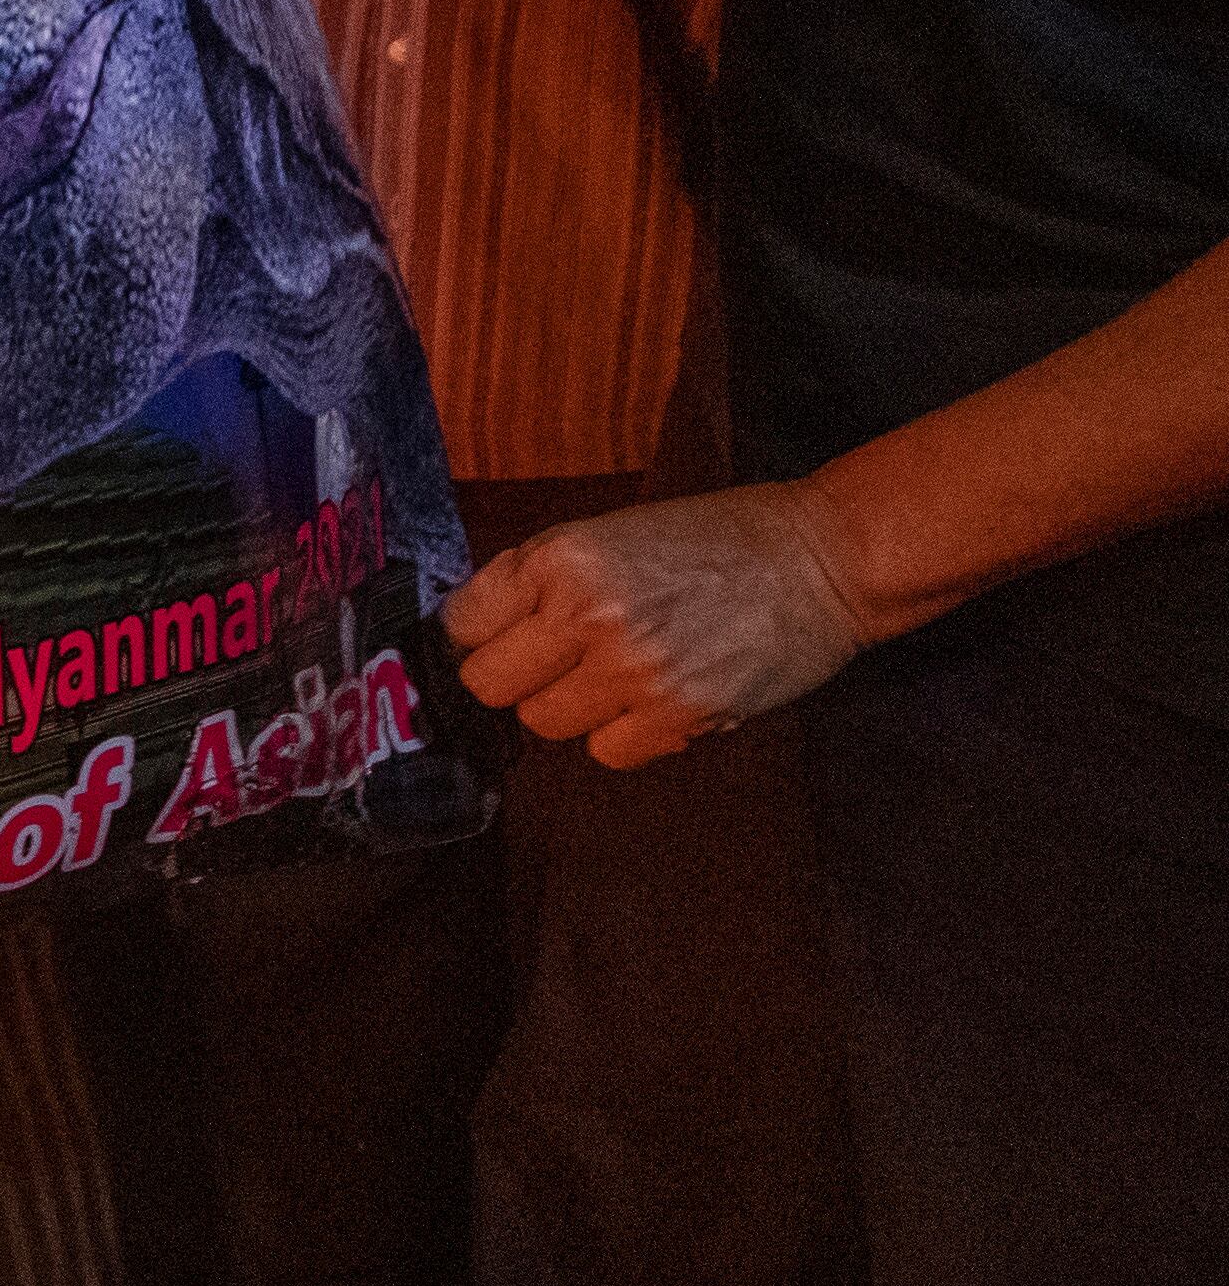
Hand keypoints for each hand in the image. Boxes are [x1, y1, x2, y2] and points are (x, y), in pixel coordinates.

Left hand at [442, 482, 872, 768]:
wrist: (821, 560)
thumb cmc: (715, 539)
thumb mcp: (609, 533)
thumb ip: (540, 579)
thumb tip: (476, 629)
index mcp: (562, 557)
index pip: (463, 622)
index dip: (477, 632)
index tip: (495, 635)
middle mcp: (588, 614)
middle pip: (489, 684)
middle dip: (513, 675)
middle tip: (551, 660)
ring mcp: (633, 671)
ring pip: (543, 723)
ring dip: (569, 706)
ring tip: (613, 673)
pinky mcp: (679, 717)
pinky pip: (607, 752)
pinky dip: (622, 734)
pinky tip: (653, 698)